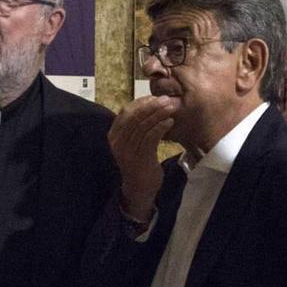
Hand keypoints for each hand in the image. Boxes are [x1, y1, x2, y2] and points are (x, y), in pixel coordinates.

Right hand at [108, 95, 175, 219]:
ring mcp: (128, 150)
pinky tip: (170, 122)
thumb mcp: (133, 142)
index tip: (155, 97)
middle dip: (152, 105)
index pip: (125, 111)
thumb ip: (137, 126)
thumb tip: (150, 104)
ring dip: (159, 114)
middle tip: (167, 99)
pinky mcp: (140, 158)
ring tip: (172, 108)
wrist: (139, 189)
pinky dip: (161, 127)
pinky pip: (150, 137)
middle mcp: (118, 142)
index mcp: (114, 135)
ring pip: (143, 125)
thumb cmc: (139, 162)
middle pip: (134, 116)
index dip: (141, 102)